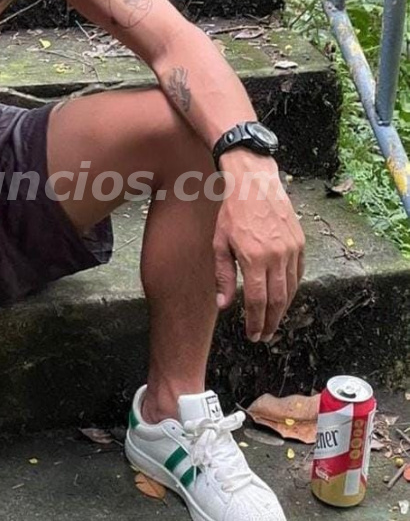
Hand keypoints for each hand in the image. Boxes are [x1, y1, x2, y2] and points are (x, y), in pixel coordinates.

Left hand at [212, 152, 305, 341]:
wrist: (255, 184)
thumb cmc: (232, 213)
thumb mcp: (220, 244)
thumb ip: (223, 276)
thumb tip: (224, 305)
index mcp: (254, 259)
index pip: (257, 301)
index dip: (255, 322)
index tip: (253, 335)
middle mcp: (277, 257)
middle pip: (277, 300)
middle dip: (270, 322)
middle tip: (264, 336)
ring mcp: (291, 250)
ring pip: (291, 289)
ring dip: (282, 309)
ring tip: (272, 321)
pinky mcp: (300, 243)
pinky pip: (299, 273)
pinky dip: (292, 289)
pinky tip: (284, 298)